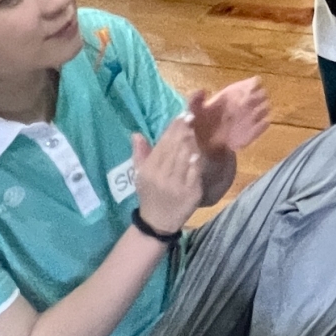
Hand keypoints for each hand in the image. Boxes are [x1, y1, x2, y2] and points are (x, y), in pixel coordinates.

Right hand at [131, 115, 203, 235]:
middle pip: (174, 148)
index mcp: (149, 170)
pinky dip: (196, 162)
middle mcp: (161, 176)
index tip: (182, 114)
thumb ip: (140, 154)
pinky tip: (198, 152)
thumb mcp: (140, 175)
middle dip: (183, 131)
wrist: (157, 221)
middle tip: (191, 115)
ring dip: (190, 142)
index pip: (162, 144)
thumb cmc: (149, 195)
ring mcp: (177, 185)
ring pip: (185, 158)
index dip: (173, 128)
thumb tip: (136, 134)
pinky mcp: (191, 192)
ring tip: (194, 128)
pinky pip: (195, 173)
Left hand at [186, 79, 269, 156]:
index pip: (254, 82)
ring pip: (266, 107)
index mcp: (234, 93)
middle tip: (245, 104)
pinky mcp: (255, 130)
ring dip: (259, 110)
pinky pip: (265, 123)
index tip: (245, 91)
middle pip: (263, 93)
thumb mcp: (195, 112)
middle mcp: (247, 102)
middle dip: (257, 97)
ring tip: (245, 117)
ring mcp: (252, 116)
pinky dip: (260, 124)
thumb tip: (202, 89)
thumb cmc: (202, 124)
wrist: (208, 145)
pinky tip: (249, 127)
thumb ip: (195, 101)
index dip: (252, 85)